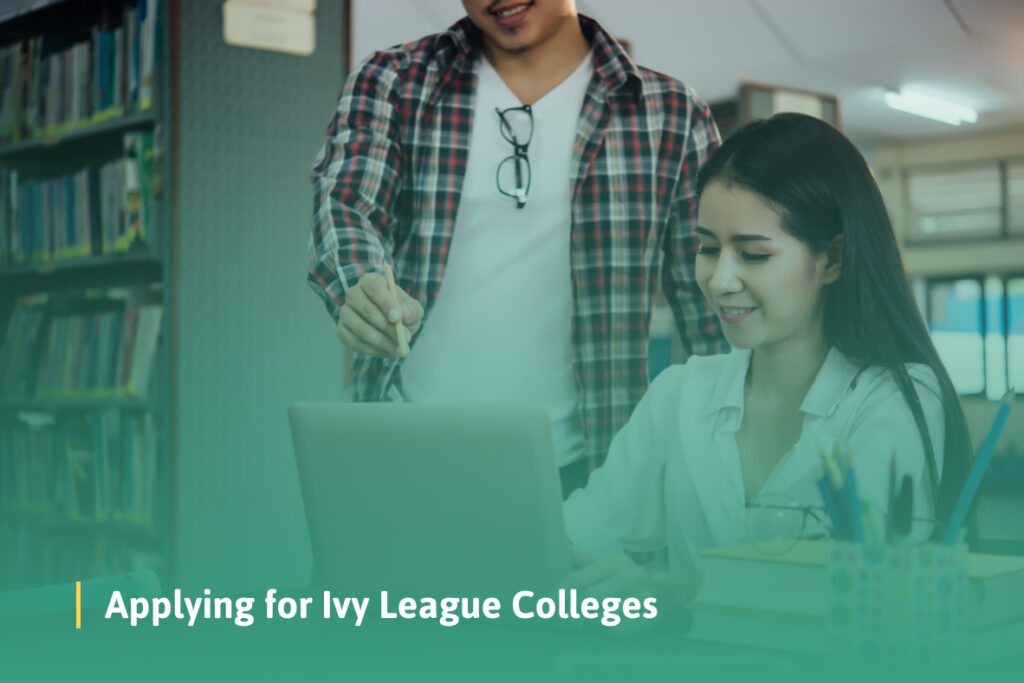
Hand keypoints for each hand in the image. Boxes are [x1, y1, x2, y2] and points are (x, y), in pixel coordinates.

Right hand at [336, 271, 423, 357]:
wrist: (391, 326)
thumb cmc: (402, 313)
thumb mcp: (413, 309)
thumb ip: (411, 310)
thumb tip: (403, 315)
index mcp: (370, 281)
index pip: (373, 287)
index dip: (385, 302)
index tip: (397, 318)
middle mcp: (353, 294)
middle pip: (367, 310)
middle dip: (388, 327)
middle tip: (404, 339)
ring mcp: (345, 312)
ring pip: (361, 329)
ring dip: (383, 342)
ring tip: (400, 349)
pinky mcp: (342, 330)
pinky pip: (356, 342)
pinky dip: (374, 350)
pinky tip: (388, 352)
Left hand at [565, 549, 700, 630]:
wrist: (670, 596)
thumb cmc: (632, 582)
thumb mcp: (611, 568)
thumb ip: (587, 562)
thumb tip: (567, 548)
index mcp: (615, 563)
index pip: (578, 579)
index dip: (562, 593)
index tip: (555, 603)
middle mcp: (627, 576)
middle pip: (588, 598)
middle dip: (579, 609)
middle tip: (574, 614)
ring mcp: (639, 597)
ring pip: (601, 615)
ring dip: (594, 619)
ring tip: (597, 617)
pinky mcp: (646, 617)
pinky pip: (615, 628)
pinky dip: (609, 628)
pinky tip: (611, 624)